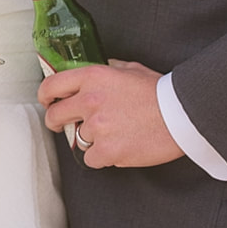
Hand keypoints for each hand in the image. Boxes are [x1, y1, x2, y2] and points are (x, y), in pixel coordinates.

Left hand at [38, 59, 184, 168]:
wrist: (181, 115)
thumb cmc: (160, 92)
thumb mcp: (132, 69)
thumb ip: (110, 68)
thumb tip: (100, 68)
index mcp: (93, 77)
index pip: (52, 85)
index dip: (45, 96)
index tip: (47, 102)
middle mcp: (90, 100)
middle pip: (55, 116)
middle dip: (56, 122)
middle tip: (64, 126)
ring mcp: (98, 127)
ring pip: (77, 140)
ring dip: (90, 140)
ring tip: (113, 134)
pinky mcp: (108, 150)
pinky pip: (91, 159)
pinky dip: (102, 157)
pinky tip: (119, 148)